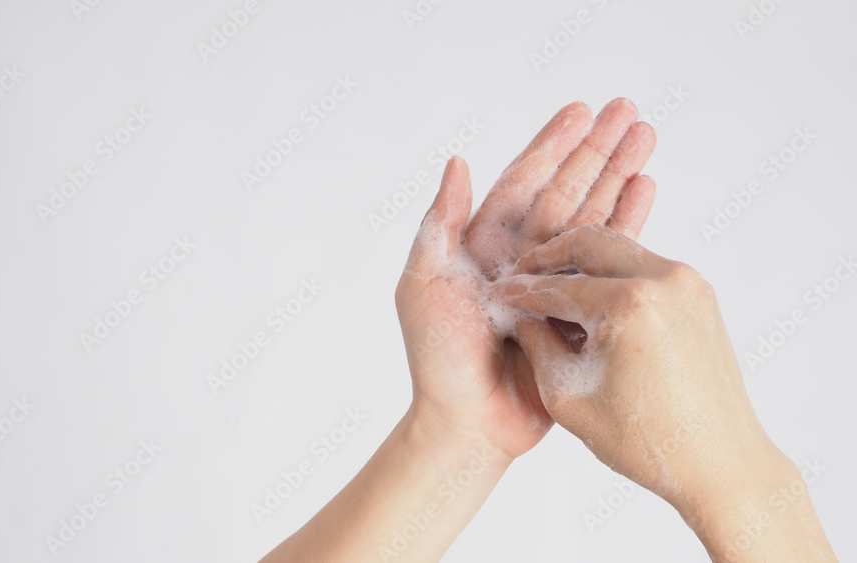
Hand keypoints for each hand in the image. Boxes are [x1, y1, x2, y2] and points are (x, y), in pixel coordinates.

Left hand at [396, 100, 656, 459]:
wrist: (469, 423)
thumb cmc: (437, 360)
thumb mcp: (423, 285)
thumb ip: (441, 224)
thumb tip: (458, 162)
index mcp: (482, 243)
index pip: (523, 180)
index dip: (551, 144)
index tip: (580, 111)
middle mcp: (520, 254)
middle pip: (565, 188)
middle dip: (596, 149)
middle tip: (628, 110)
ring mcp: (552, 279)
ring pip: (591, 214)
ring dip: (618, 176)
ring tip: (646, 138)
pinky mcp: (578, 307)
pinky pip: (607, 256)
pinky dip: (628, 222)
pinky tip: (646, 190)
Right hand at [492, 225, 835, 560]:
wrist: (721, 463)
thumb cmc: (648, 442)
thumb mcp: (567, 397)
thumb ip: (537, 345)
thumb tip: (522, 315)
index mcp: (630, 305)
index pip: (557, 285)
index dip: (520, 291)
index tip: (499, 294)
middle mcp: (665, 281)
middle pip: (589, 243)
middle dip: (548, 258)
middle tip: (522, 278)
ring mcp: (688, 284)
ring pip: (618, 251)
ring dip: (582, 266)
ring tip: (554, 296)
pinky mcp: (700, 294)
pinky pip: (644, 267)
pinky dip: (612, 277)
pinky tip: (591, 308)